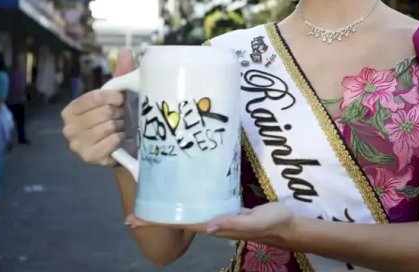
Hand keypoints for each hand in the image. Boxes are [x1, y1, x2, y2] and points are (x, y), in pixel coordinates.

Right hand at [61, 50, 134, 165]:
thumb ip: (120, 74)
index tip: (121, 100)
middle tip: (120, 119)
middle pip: (104, 113)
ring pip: (109, 127)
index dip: (113, 98)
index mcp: (71, 109)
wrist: (124, 148)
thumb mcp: (117, 97)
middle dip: (118, 115)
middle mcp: (68, 127)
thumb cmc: (118, 119)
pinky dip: (120, 140)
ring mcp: (76, 145)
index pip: (95, 97)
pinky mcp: (88, 157)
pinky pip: (111, 142)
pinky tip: (119, 141)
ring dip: (120, 128)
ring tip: (119, 129)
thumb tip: (125, 51)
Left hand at [125, 203, 295, 246]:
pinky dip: (185, 201)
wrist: (286, 224)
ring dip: (168, 209)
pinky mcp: (225, 207)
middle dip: (155, 216)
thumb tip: (207, 226)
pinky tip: (182, 193)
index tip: (133, 219)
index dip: (156, 221)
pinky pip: (199, 205)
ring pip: (186, 212)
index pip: (178, 224)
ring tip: (152, 198)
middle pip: (176, 219)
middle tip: (133, 210)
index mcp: (214, 225)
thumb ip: (233, 223)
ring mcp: (217, 216)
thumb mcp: (255, 221)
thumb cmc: (272, 222)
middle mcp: (211, 222)